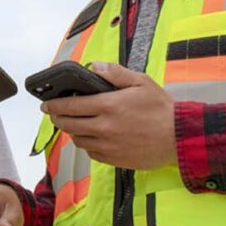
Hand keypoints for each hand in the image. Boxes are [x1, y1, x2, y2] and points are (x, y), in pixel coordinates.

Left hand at [41, 61, 177, 168]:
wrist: (180, 137)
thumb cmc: (161, 109)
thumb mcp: (141, 82)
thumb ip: (116, 74)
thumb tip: (95, 66)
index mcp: (108, 106)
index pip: (70, 106)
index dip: (54, 105)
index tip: (45, 104)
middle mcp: (104, 127)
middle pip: (69, 124)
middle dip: (58, 118)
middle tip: (55, 114)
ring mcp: (108, 145)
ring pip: (78, 140)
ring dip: (73, 132)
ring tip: (74, 124)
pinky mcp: (114, 159)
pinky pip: (92, 153)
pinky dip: (87, 145)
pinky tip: (92, 138)